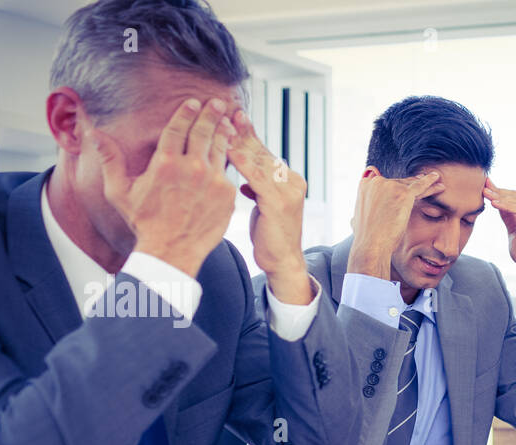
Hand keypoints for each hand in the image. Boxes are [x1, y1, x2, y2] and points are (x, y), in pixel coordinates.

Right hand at [94, 97, 236, 277]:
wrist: (171, 251)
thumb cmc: (144, 222)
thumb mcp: (119, 191)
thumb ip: (110, 159)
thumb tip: (93, 134)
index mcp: (165, 163)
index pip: (178, 127)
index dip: (186, 112)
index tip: (192, 102)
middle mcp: (192, 168)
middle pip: (203, 132)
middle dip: (210, 114)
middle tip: (217, 103)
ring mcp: (213, 181)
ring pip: (220, 148)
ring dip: (223, 132)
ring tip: (227, 121)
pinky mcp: (226, 194)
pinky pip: (228, 171)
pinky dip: (230, 158)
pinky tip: (232, 151)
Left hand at [226, 108, 310, 303]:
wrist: (283, 262)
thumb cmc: (270, 236)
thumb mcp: (262, 206)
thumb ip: (256, 187)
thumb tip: (243, 174)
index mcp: (290, 181)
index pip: (266, 152)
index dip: (250, 134)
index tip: (234, 116)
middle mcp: (292, 182)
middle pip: (263, 152)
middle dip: (243, 132)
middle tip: (226, 111)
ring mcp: (288, 192)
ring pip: (260, 161)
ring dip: (240, 142)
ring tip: (223, 125)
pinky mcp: (279, 203)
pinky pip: (257, 178)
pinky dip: (242, 163)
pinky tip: (227, 150)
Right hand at [345, 169, 443, 278]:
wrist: (371, 246)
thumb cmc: (367, 238)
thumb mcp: (359, 218)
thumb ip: (366, 209)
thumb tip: (363, 214)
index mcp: (365, 185)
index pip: (387, 184)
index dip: (399, 187)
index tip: (407, 188)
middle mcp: (376, 181)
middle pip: (400, 182)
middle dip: (413, 185)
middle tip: (426, 183)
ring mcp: (389, 185)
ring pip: (411, 184)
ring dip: (426, 185)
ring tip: (437, 185)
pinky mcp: (402, 193)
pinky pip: (419, 186)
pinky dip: (429, 182)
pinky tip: (436, 178)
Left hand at [484, 179, 515, 291]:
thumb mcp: (513, 230)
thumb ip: (508, 216)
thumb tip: (498, 201)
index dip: (500, 192)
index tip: (486, 187)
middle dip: (499, 192)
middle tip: (483, 187)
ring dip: (500, 198)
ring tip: (486, 194)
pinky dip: (507, 206)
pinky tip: (494, 204)